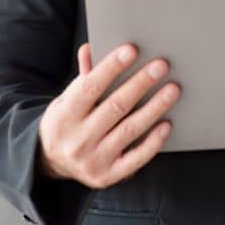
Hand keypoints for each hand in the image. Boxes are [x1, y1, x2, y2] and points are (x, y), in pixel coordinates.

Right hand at [37, 44, 179, 188]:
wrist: (51, 163)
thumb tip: (90, 48)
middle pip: (114, 107)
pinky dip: (153, 141)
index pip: (89, 87)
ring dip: (154, 108)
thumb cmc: (67, 122)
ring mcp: (92, 160)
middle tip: (161, 65)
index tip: (132, 49)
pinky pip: (135, 158)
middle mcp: (77, 140)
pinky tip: (167, 123)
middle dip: (140, 84)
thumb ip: (82, 77)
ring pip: (129, 130)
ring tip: (173, 89)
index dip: (111, 67)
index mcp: (64, 116)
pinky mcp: (106, 176)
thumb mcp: (66, 100)